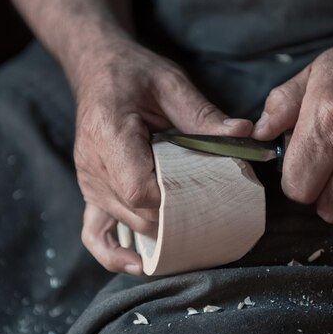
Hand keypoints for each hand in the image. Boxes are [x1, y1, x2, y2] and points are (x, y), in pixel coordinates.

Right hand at [70, 37, 252, 273]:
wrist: (96, 70)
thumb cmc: (132, 74)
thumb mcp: (170, 83)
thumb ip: (203, 113)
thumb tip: (244, 134)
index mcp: (109, 134)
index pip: (139, 189)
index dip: (173, 202)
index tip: (203, 196)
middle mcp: (92, 165)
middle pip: (136, 214)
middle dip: (174, 222)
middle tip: (211, 215)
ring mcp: (88, 182)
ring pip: (123, 226)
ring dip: (156, 236)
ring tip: (189, 239)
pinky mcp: (91, 191)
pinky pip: (95, 234)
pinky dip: (114, 254)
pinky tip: (140, 263)